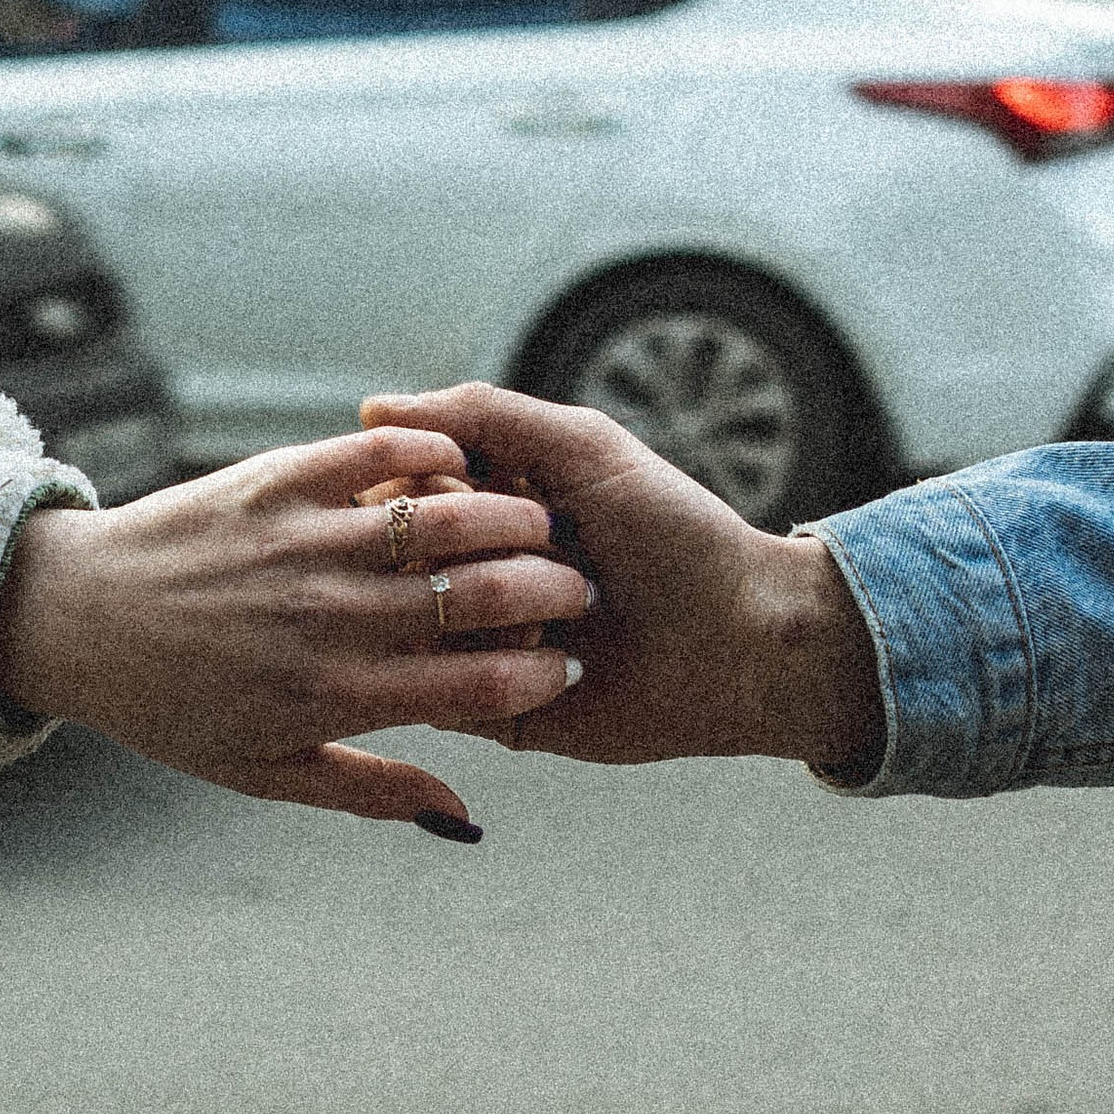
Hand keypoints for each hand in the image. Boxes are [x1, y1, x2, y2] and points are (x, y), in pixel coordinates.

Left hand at [0, 428, 596, 830]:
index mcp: (331, 694)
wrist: (72, 619)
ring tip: (539, 522)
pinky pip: (373, 455)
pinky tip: (460, 461)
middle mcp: (325, 616)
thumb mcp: (267, 770)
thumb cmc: (173, 707)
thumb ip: (372, 788)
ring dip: (509, 514)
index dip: (540, 675)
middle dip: (551, 590)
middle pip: (477, 595)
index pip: (475, 686)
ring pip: (440, 516)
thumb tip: (466, 816)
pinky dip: (429, 450)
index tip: (569, 667)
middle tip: (579, 585)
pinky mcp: (272, 480)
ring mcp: (301, 542)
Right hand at [356, 386, 882, 778]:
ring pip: (413, 620)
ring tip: (575, 610)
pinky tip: (564, 662)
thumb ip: (482, 414)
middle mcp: (474, 569)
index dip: (433, 484)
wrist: (742, 641)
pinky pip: (441, 690)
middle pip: (398, 552)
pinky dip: (497, 667)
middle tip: (558, 551)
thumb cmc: (675, 534)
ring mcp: (478, 641)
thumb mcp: (585, 447)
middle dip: (473, 545)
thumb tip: (371, 406)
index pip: (398, 484)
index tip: (494, 489)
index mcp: (489, 502)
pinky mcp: (492, 707)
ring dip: (492, 605)